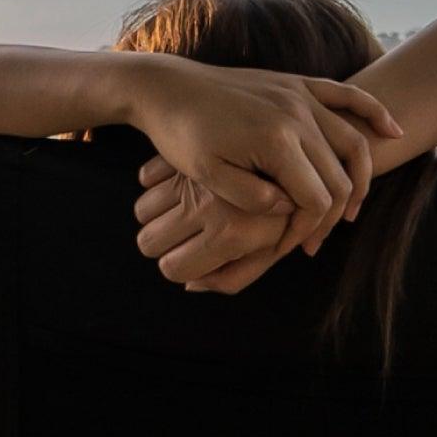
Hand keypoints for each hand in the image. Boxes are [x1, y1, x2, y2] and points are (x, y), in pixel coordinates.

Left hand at [112, 56, 397, 250]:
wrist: (167, 87)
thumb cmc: (181, 134)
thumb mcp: (206, 174)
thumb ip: (250, 196)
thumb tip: (288, 209)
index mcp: (276, 140)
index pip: (315, 198)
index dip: (308, 230)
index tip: (289, 249)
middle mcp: (297, 115)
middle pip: (338, 176)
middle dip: (330, 216)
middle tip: (311, 243)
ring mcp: (300, 95)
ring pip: (352, 141)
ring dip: (360, 178)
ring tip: (350, 211)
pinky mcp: (296, 83)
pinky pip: (347, 95)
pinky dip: (373, 113)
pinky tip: (392, 131)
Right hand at [133, 155, 312, 293]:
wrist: (294, 156)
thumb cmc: (279, 216)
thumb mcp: (267, 254)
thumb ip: (233, 279)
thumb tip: (191, 284)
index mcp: (228, 234)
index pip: (173, 269)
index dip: (180, 268)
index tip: (193, 258)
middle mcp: (205, 206)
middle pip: (148, 242)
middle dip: (162, 243)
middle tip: (184, 234)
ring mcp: (192, 177)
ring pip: (142, 210)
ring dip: (157, 213)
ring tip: (182, 207)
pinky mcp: (187, 152)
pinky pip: (146, 177)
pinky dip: (156, 183)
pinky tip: (178, 184)